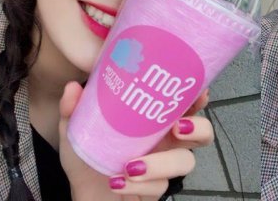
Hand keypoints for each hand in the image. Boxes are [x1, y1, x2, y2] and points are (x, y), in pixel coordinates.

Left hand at [58, 82, 212, 200]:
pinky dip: (138, 184)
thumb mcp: (77, 129)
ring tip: (132, 165)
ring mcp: (164, 168)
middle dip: (198, 128)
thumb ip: (74, 108)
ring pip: (186, 162)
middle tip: (177, 127)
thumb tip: (73, 87)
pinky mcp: (156, 190)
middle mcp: (167, 143)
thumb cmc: (88, 159)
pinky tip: (117, 181)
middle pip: (204, 133)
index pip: (187, 105)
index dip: (198, 97)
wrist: (83, 195)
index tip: (198, 92)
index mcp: (156, 122)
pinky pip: (159, 187)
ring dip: (161, 163)